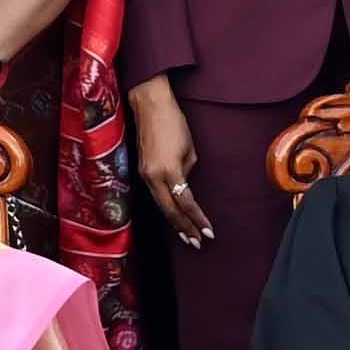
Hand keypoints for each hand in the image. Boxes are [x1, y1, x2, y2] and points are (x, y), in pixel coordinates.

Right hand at [130, 89, 215, 241]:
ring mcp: (144, 175)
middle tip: (197, 243)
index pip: (185, 203)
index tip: (208, 232)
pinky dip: (166, 208)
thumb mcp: (189, 150)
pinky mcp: (142, 171)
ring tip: (187, 235)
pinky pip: (156, 195)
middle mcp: (153, 177)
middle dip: (184, 228)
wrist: (149, 106)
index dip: (197, 219)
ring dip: (174, 222)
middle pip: (170, 210)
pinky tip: (173, 216)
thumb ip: (186, 172)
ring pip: (161, 206)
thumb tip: (184, 186)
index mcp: (168, 171)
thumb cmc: (174, 123)